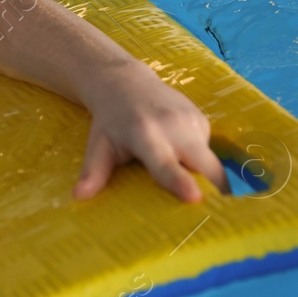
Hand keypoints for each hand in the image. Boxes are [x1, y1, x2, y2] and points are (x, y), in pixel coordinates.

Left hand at [74, 64, 227, 202]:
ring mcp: (191, 119)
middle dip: (217, 188)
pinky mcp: (202, 118)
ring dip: (207, 177)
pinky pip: (207, 148)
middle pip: (205, 164)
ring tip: (197, 189)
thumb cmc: (111, 121)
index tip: (195, 197)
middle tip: (219, 214)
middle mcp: (173, 125)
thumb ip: (93, 171)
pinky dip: (200, 160)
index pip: (165, 163)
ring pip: (210, 160)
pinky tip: (183, 157)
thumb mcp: (99, 145)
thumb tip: (78, 196)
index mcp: (145, 135)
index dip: (180, 182)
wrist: (126, 82)